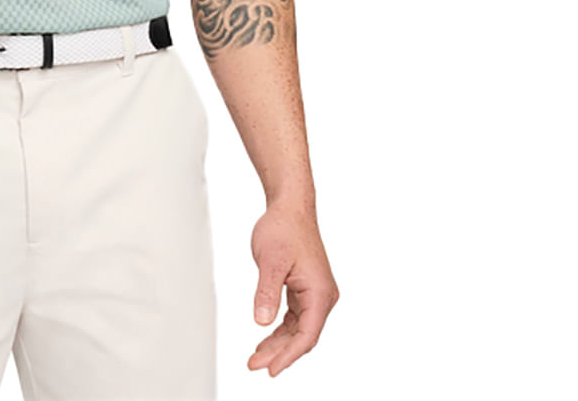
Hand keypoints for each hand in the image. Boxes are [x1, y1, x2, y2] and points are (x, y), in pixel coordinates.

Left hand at [247, 200, 338, 375]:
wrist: (290, 207)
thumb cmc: (283, 228)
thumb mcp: (271, 261)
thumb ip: (267, 292)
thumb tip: (262, 322)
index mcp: (320, 292)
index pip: (307, 335)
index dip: (288, 355)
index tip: (271, 369)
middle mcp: (322, 296)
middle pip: (302, 336)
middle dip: (279, 353)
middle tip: (255, 365)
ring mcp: (315, 293)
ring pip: (298, 328)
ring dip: (278, 343)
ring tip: (255, 357)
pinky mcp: (305, 289)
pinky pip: (294, 317)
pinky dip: (280, 329)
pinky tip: (266, 338)